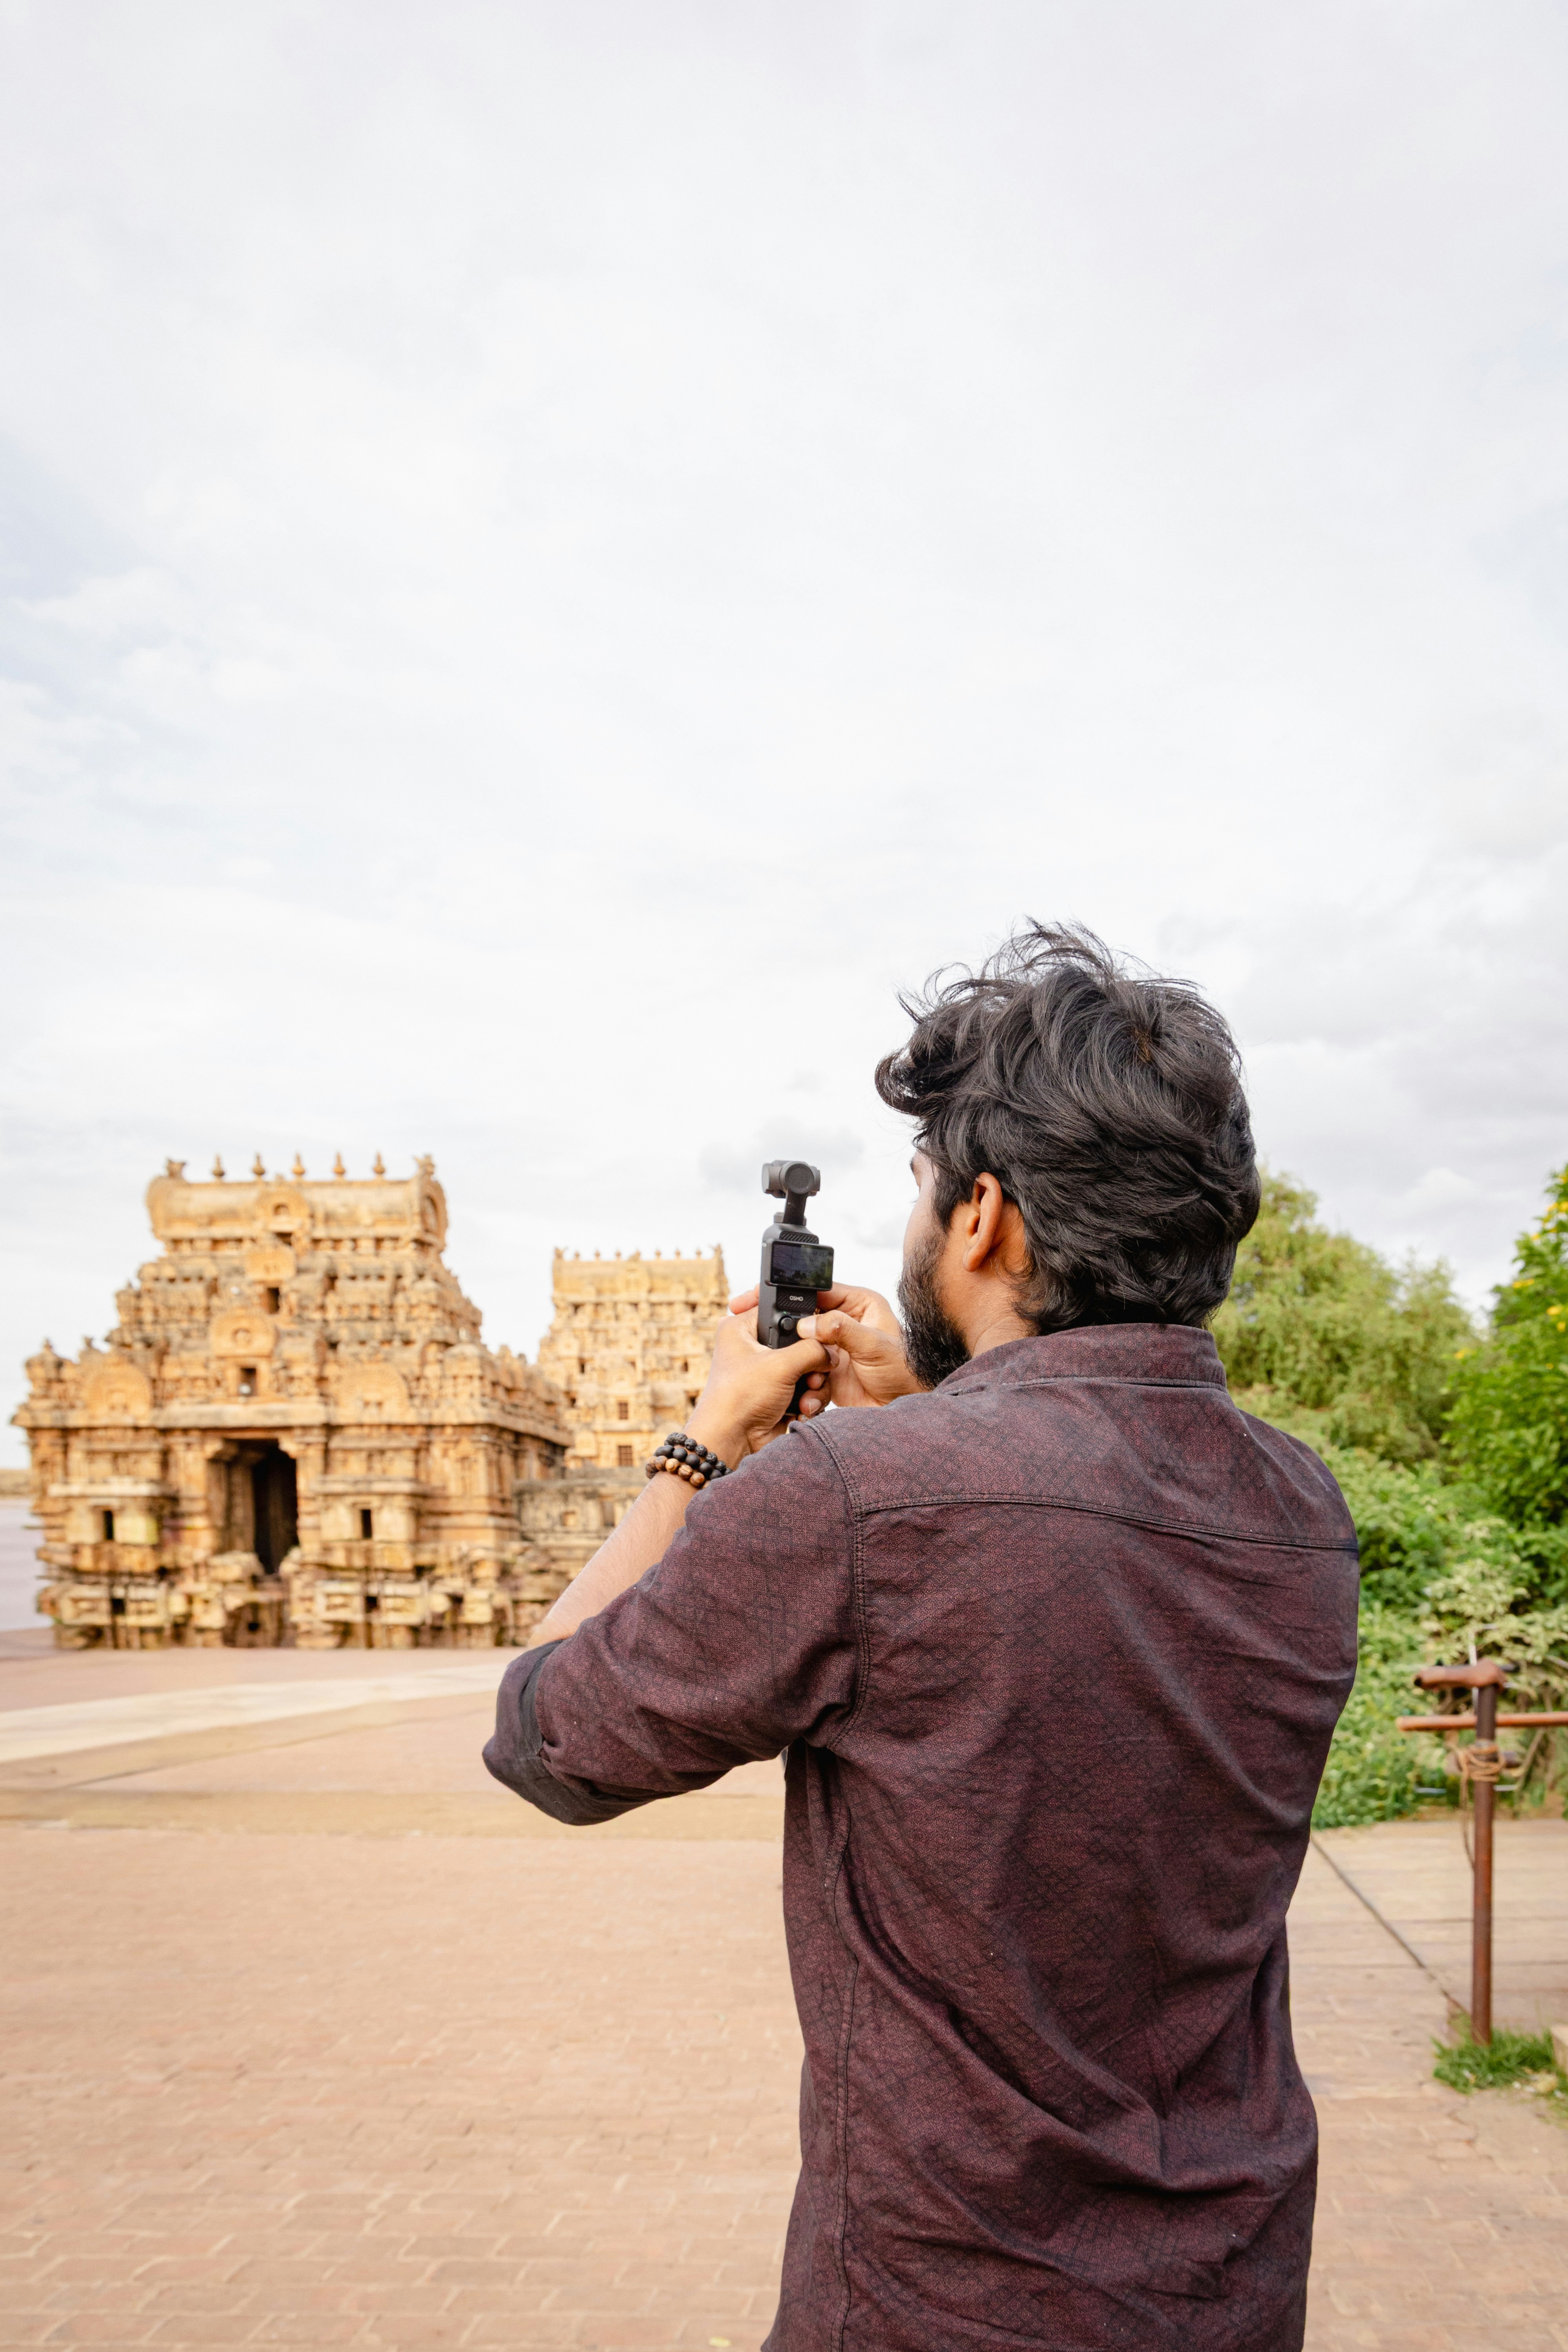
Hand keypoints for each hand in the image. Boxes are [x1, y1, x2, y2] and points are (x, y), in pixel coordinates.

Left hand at [685, 1307, 827, 1464]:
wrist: (733, 1442)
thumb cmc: (740, 1398)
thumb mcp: (780, 1365)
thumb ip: (813, 1350)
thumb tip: (832, 1352)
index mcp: (741, 1329)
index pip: (779, 1310)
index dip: (801, 1321)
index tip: (816, 1333)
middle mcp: (753, 1348)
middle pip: (799, 1342)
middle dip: (812, 1361)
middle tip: (813, 1372)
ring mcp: (767, 1373)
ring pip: (806, 1367)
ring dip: (813, 1383)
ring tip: (806, 1394)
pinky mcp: (779, 1394)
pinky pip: (805, 1388)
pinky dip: (809, 1398)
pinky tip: (803, 1408)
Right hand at [727, 1283, 922, 1410]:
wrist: (907, 1408)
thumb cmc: (905, 1370)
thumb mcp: (874, 1345)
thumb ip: (841, 1330)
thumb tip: (806, 1323)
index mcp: (858, 1304)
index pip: (815, 1290)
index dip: (788, 1292)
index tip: (758, 1297)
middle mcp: (843, 1323)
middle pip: (802, 1318)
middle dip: (784, 1332)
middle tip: (757, 1335)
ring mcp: (834, 1348)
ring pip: (800, 1349)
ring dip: (797, 1364)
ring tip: (810, 1378)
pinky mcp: (828, 1372)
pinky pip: (806, 1373)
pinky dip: (805, 1385)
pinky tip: (812, 1395)